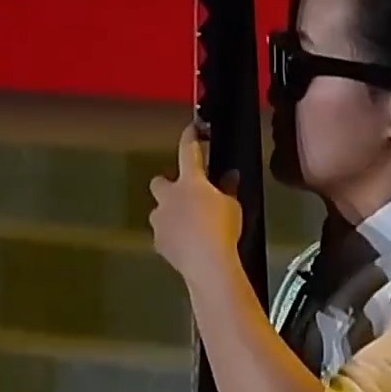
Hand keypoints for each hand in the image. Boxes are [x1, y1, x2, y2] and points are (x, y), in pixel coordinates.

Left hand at [150, 123, 242, 285]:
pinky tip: (185, 245)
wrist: (207, 263)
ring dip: (169, 214)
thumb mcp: (232, 205)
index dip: (191, 137)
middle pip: (159, 182)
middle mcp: (169, 196)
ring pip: (158, 210)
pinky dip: (171, 236)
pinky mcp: (158, 241)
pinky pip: (163, 234)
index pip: (188, 150)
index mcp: (190, 181)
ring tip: (187, 226)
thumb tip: (229, 177)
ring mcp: (160, 219)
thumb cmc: (222, 229)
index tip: (192, 128)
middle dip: (168, 186)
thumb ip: (228, 189)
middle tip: (183, 195)